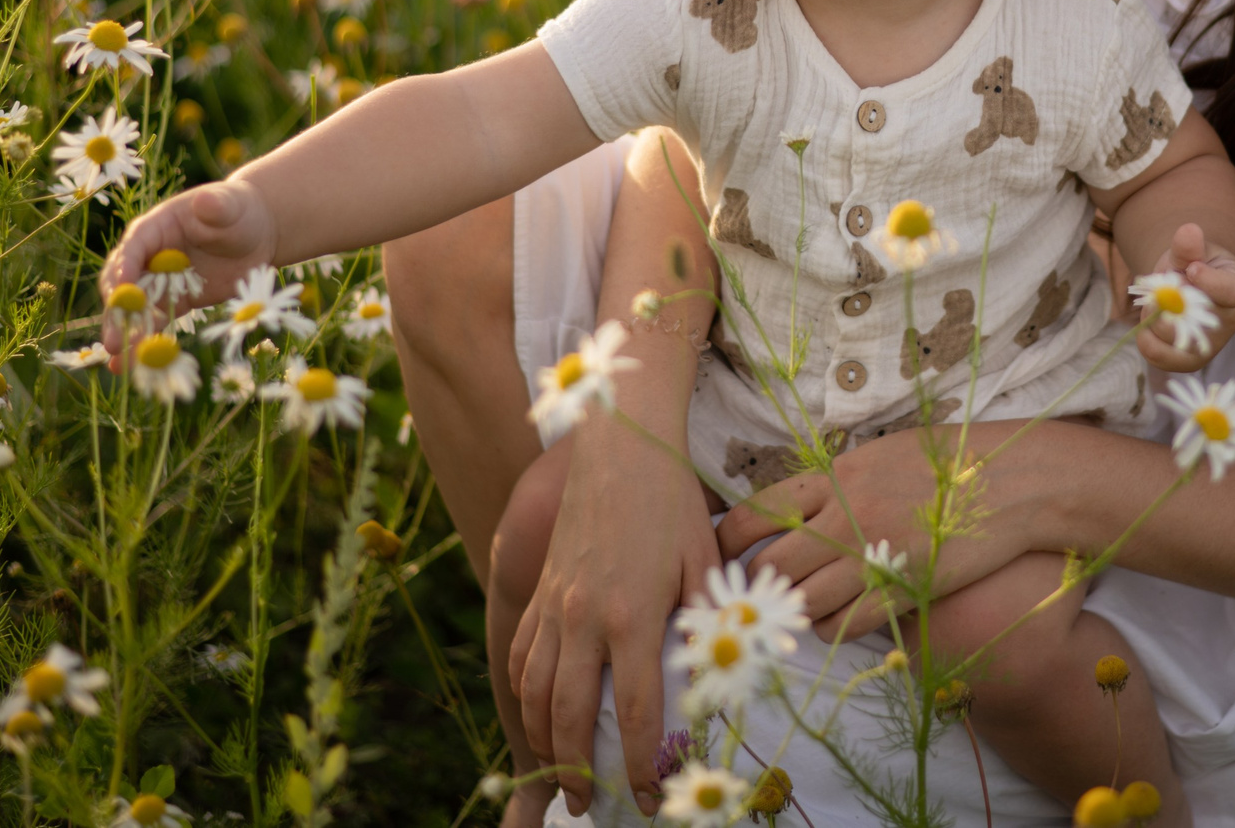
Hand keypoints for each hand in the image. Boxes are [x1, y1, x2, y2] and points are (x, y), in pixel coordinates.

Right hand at [97, 179, 278, 353]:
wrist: (255, 233)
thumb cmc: (238, 211)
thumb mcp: (229, 206)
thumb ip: (216, 205)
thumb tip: (205, 200)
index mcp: (155, 228)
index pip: (133, 249)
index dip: (126, 270)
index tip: (125, 294)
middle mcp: (148, 256)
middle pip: (123, 285)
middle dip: (118, 313)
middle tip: (114, 341)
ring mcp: (158, 281)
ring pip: (135, 311)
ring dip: (127, 335)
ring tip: (118, 363)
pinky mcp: (174, 302)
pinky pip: (154, 323)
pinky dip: (144, 342)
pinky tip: (132, 367)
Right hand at [514, 426, 720, 818]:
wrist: (621, 442)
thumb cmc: (673, 498)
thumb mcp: (704, 561)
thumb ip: (704, 621)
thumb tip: (713, 673)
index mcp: (634, 616)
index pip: (637, 712)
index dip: (640, 763)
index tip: (644, 795)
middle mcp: (586, 618)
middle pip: (571, 715)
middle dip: (576, 768)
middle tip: (585, 802)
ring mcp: (556, 603)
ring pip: (535, 690)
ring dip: (542, 739)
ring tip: (556, 770)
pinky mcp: (542, 587)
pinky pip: (521, 652)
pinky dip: (522, 691)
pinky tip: (534, 710)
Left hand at [715, 422, 1040, 644]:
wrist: (1008, 482)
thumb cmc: (948, 462)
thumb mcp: (882, 455)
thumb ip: (839, 481)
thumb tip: (802, 501)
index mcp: (835, 477)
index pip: (757, 512)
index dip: (729, 540)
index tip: (724, 553)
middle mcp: (844, 516)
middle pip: (773, 565)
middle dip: (758, 585)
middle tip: (756, 596)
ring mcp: (871, 555)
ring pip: (803, 599)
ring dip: (794, 611)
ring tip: (798, 611)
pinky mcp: (899, 587)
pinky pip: (843, 622)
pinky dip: (831, 627)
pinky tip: (837, 620)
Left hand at [1132, 223, 1234, 372]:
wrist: (1188, 287)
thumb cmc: (1196, 264)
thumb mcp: (1194, 251)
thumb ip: (1188, 246)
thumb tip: (1188, 231)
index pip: (1230, 291)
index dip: (1209, 282)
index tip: (1192, 269)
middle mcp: (1227, 323)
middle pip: (1197, 321)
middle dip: (1169, 304)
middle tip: (1160, 290)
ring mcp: (1208, 346)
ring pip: (1173, 341)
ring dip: (1154, 318)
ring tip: (1156, 303)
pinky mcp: (1187, 361)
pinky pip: (1158, 355)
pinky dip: (1146, 337)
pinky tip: (1151, 320)